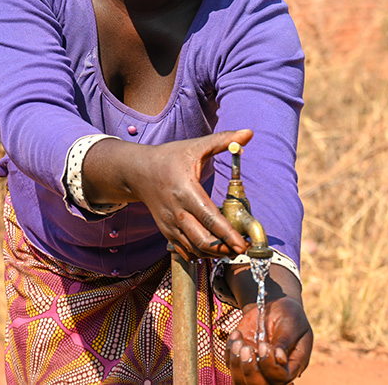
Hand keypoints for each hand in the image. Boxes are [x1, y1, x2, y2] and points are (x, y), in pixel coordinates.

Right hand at [85, 128, 253, 259]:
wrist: (138, 171)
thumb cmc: (169, 157)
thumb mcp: (196, 146)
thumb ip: (224, 140)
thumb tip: (248, 133)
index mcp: (186, 190)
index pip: (209, 217)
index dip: (227, 234)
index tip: (242, 244)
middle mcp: (176, 211)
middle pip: (201, 240)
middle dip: (223, 249)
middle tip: (242, 249)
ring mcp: (169, 224)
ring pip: (193, 249)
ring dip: (213, 253)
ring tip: (231, 249)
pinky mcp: (166, 231)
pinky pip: (184, 251)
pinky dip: (199, 254)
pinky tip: (212, 250)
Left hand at [226, 296, 312, 383]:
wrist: (275, 305)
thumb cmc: (289, 314)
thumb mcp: (291, 323)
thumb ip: (285, 341)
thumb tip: (280, 359)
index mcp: (292, 365)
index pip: (280, 379)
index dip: (269, 366)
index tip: (264, 345)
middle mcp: (274, 370)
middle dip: (250, 371)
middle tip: (247, 348)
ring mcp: (257, 365)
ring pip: (242, 381)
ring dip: (237, 364)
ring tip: (239, 343)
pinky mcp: (243, 358)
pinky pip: (231, 364)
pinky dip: (229, 351)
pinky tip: (237, 334)